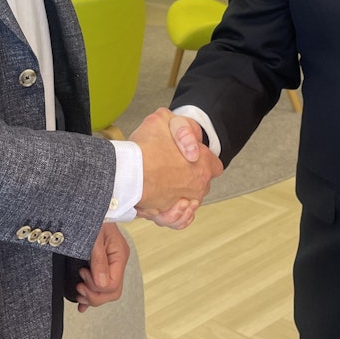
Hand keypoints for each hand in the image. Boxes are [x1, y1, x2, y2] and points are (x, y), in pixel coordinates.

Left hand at [75, 222, 128, 311]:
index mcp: (119, 255)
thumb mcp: (94, 237)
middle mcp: (117, 263)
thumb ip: (98, 260)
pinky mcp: (102, 267)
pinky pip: (101, 287)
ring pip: (107, 293)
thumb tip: (102, 284)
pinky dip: (91, 296)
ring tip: (78, 289)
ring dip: (91, 296)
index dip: (96, 287)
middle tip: (79, 286)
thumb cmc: (94, 218)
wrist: (90, 208)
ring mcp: (111, 266)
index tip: (82, 274)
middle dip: (94, 295)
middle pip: (113, 292)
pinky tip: (82, 303)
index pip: (113, 285)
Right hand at [129, 108, 221, 223]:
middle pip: (201, 184)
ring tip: (167, 186)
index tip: (190, 156)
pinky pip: (177, 220)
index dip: (203, 158)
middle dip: (190, 177)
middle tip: (173, 168)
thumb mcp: (162, 119)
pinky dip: (174, 214)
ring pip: (188, 203)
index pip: (214, 165)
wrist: (124, 172)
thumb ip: (182, 127)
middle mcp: (198, 186)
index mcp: (203, 163)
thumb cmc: (143, 148)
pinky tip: (167, 203)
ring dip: (180, 195)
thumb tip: (192, 145)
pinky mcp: (167, 215)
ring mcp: (183, 203)